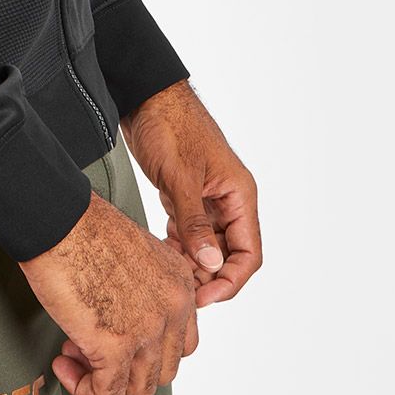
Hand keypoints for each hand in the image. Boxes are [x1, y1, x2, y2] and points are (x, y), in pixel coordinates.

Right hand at [17, 194, 198, 394]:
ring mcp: (148, 330)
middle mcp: (172, 308)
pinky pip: (107, 394)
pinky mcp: (116, 347)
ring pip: (138, 389)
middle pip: (162, 370)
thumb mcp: (136, 255)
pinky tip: (64, 365)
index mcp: (180, 283)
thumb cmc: (82, 227)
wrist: (57, 218)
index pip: (180, 343)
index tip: (116, 338)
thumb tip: (126, 320)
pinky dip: (83, 388)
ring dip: (102, 379)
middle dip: (125, 367)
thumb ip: (146, 290)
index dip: (145, 349)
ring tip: (73, 354)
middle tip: (90, 347)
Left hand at [121, 80, 261, 308]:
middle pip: (230, 254)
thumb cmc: (169, 125)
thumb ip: (195, 223)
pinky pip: (190, 232)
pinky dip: (179, 247)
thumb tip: (212, 266)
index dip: (230, 281)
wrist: (145, 95)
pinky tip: (162, 255)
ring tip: (169, 276)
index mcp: (239, 194)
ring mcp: (208, 199)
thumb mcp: (180, 177)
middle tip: (181, 291)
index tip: (204, 298)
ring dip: (192, 264)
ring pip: (209, 247)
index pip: (249, 253)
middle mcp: (229, 199)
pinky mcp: (187, 196)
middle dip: (209, 277)